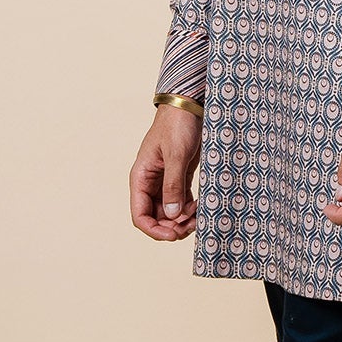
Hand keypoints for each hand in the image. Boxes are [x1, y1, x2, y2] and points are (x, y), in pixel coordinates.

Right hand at [130, 105, 201, 240]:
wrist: (189, 105)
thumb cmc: (177, 125)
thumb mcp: (176, 155)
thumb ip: (173, 185)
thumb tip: (173, 215)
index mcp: (141, 178)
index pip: (140, 215)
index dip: (154, 230)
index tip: (173, 235)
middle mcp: (150, 183)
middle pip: (156, 218)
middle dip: (172, 227)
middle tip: (191, 226)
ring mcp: (165, 181)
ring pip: (170, 212)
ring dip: (183, 220)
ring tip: (198, 215)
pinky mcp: (180, 177)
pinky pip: (182, 202)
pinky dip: (190, 209)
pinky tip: (201, 207)